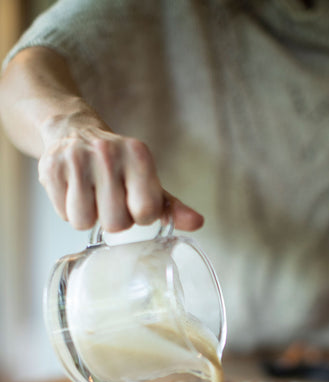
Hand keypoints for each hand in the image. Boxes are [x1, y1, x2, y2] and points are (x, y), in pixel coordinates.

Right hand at [38, 114, 203, 231]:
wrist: (74, 131)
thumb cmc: (117, 166)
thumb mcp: (148, 182)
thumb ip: (172, 207)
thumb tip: (198, 223)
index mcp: (138, 154)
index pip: (147, 212)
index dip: (140, 216)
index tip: (134, 204)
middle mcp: (107, 152)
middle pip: (115, 223)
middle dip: (113, 220)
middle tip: (109, 201)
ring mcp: (76, 159)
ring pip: (84, 222)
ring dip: (88, 217)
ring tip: (91, 196)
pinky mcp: (50, 168)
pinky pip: (63, 214)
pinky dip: (67, 210)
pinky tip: (73, 191)